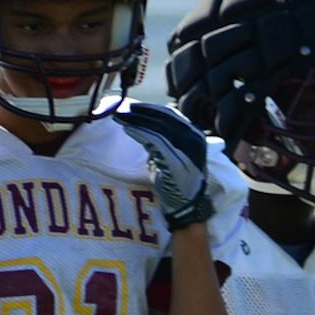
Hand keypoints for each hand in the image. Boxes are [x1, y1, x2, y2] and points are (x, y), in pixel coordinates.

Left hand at [118, 102, 214, 230]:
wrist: (186, 207)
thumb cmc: (178, 183)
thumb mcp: (174, 155)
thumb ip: (165, 140)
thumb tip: (144, 123)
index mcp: (195, 137)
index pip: (171, 115)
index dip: (151, 109)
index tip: (133, 107)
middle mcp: (194, 140)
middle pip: (163, 118)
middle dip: (141, 112)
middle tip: (121, 109)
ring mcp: (186, 150)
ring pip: (157, 127)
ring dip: (136, 120)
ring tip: (120, 117)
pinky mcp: (175, 159)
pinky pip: (153, 140)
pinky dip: (138, 132)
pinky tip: (127, 129)